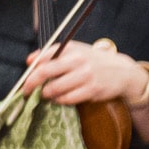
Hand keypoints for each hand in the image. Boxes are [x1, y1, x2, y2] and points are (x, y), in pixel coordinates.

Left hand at [24, 38, 148, 108]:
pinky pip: (68, 99)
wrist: (123, 72)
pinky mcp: (92, 90)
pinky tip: (59, 99)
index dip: (30, 70)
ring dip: (46, 94)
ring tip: (46, 95)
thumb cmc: (94, 62)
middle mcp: (77, 60)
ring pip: (55, 88)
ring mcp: (85, 76)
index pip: (43, 58)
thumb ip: (52, 54)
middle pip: (44, 72)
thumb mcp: (76, 51)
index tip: (25, 79)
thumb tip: (29, 61)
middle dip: (31, 84)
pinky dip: (60, 100)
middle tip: (26, 92)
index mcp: (71, 48)